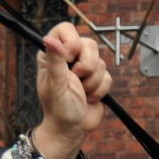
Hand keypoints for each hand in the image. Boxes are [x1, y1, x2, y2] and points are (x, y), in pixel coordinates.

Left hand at [33, 23, 110, 158]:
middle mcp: (69, 57)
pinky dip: (100, 90)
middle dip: (87, 66)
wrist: (72, 129)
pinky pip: (108, 77)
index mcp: (53, 53)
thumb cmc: (58, 108)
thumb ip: (55, 60)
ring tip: (81, 92)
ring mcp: (85, 68)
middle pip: (89, 44)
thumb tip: (50, 38)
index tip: (70, 58)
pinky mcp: (98, 79)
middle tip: (77, 79)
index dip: (73, 42)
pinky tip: (89, 97)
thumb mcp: (55, 84)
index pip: (66, 29)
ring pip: (101, 62)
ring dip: (93, 82)